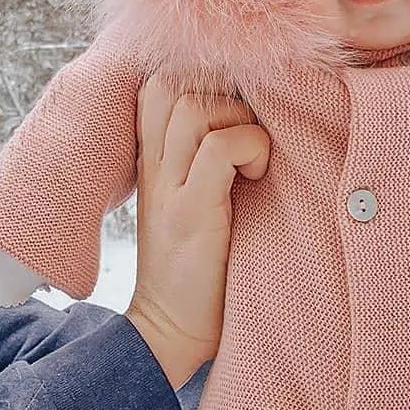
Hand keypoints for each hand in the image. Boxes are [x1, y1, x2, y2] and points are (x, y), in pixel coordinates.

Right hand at [125, 80, 269, 387]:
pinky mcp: (190, 212)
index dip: (199, 78)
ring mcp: (169, 187)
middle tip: (247, 131)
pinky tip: (255, 178)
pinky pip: (219, 148)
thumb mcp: (193, 200)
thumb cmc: (200, 268)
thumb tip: (255, 116)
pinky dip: (250, 149)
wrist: (172, 331)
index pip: (157, 83)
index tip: (237, 108)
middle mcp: (154, 166)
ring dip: (238, 121)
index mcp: (153, 160)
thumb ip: (204, 159)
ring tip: (252, 160)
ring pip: (194, 107)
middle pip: (171, 82)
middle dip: (221, 93)